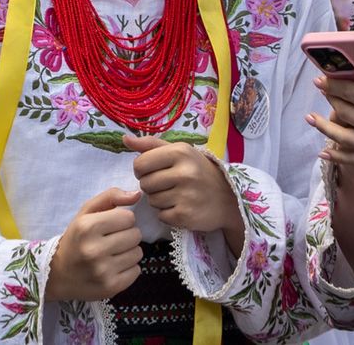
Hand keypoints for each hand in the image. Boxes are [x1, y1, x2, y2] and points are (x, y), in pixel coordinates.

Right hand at [44, 187, 142, 301]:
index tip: (111, 226)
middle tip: (112, 240)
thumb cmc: (76, 238)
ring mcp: (103, 271)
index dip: (122, 220)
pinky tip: (114, 267)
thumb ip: (111, 197)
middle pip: (135, 235)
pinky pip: (136, 271)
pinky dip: (128, 268)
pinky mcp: (110, 287)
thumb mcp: (86, 212)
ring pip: (138, 253)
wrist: (58, 274)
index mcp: (88, 227)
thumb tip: (137, 194)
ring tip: (113, 254)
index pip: (128, 217)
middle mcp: (94, 250)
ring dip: (128, 252)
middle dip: (127, 235)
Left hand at [125, 135, 243, 251]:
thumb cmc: (199, 171)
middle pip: (144, 183)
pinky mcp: (186, 215)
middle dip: (151, 186)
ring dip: (158, 200)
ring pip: (151, 200)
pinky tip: (180, 207)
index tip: (153, 171)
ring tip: (175, 195)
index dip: (142, 169)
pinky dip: (167, 214)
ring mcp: (186, 195)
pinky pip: (161, 215)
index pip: (140, 163)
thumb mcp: (179, 151)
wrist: (228, 198)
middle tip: (167, 184)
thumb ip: (151, 145)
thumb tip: (124, 139)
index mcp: (180, 152)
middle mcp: (184, 172)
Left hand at [306, 37, 353, 172]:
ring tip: (310, 119)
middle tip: (319, 89)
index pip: (349, 92)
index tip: (320, 78)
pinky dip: (340, 157)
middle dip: (330, 100)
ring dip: (325, 128)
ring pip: (345, 138)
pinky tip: (326, 153)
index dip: (332, 84)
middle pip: (345, 113)